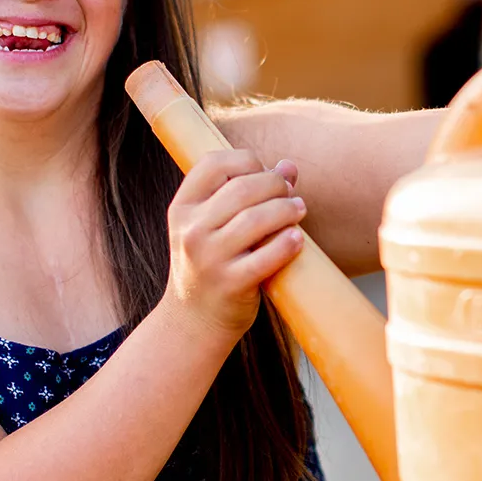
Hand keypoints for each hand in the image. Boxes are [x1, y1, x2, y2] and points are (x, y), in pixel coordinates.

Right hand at [162, 152, 306, 335]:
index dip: (247, 161)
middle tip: (291, 194)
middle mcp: (190, 230)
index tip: (266, 173)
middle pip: (242, 188)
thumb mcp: (215, 224)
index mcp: (182, 207)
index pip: (213, 163)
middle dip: (276, 184)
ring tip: (299, 210)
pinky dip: (288, 243)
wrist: (194, 319)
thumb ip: (246, 190)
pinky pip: (267, 256)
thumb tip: (289, 166)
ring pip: (256, 218)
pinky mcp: (230, 284)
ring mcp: (208, 258)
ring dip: (287, 210)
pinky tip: (298, 239)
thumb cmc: (213, 261)